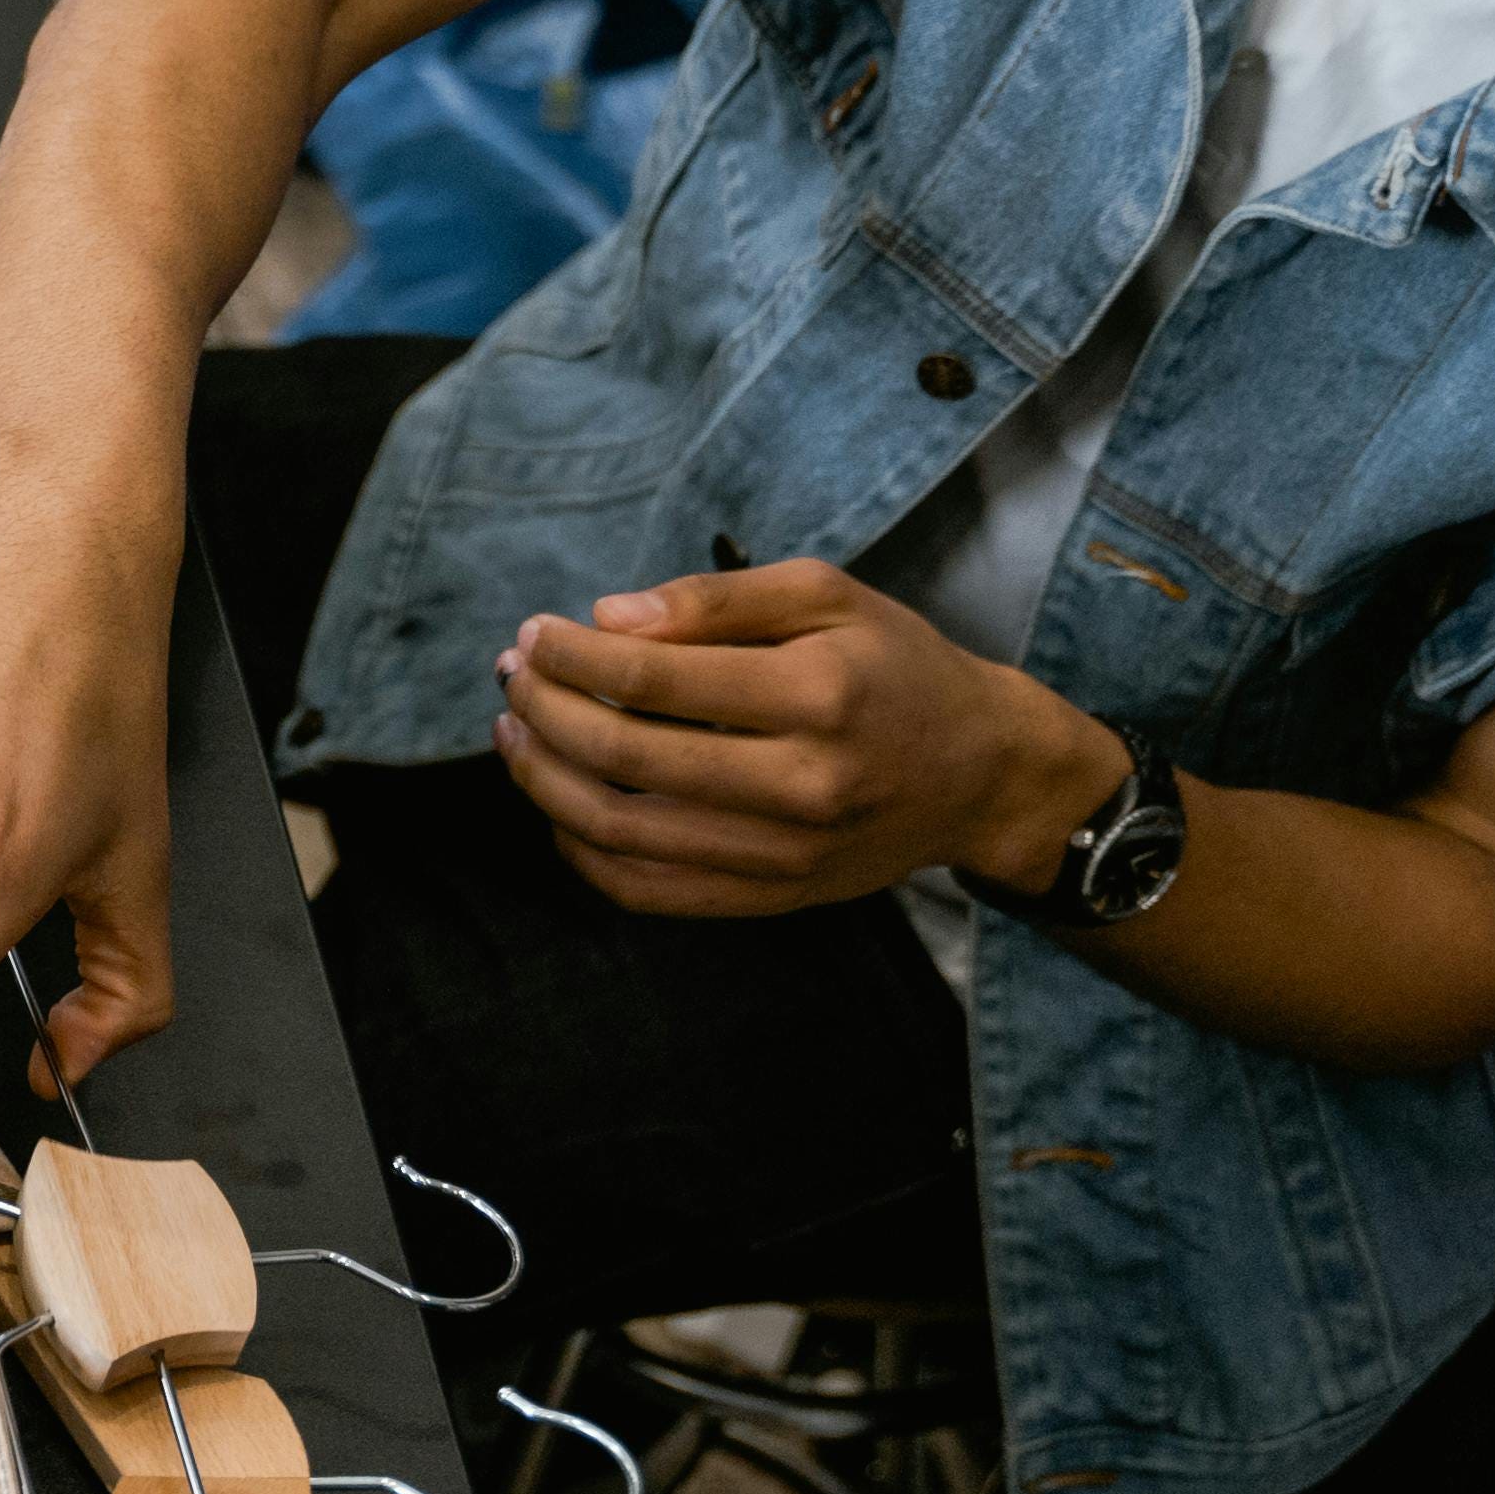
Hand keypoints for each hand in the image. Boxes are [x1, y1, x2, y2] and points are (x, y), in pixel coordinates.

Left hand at [493, 561, 1119, 914]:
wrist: (982, 772)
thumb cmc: (895, 666)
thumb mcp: (826, 596)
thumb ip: (714, 600)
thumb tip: (605, 617)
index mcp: (816, 694)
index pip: (652, 680)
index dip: (572, 656)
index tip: (535, 633)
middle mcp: (801, 784)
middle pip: (624, 757)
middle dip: (545, 712)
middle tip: (512, 677)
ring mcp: (785, 854)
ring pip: (621, 832)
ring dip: (544, 781)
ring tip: (515, 734)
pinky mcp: (774, 897)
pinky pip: (649, 891)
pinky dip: (584, 852)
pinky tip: (559, 805)